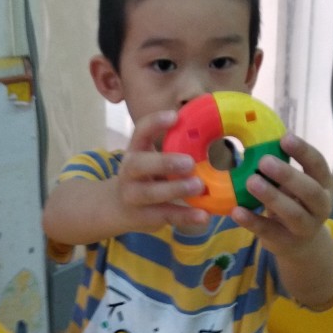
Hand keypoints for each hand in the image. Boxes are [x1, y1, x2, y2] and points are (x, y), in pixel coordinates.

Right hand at [111, 110, 210, 232]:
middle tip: (190, 162)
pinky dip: (185, 216)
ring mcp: (134, 195)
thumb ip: (172, 149)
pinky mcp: (144, 216)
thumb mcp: (151, 159)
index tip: (175, 116)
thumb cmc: (146, 176)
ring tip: (199, 186)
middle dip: (164, 162)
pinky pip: (166, 216)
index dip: (155, 123)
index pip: (140, 132)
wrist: (119, 208)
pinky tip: (204, 215)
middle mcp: (129, 172)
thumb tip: (213, 133)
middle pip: (139, 164)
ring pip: (151, 193)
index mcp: (135, 151)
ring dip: (176, 189)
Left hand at [230, 132, 332, 256]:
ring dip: (271, 196)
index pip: (318, 165)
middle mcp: (321, 207)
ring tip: (251, 181)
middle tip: (264, 161)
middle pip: (310, 190)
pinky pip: (268, 231)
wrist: (302, 245)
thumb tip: (256, 136)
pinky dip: (252, 221)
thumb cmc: (295, 203)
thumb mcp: (296, 185)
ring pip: (292, 213)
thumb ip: (282, 167)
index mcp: (325, 185)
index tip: (285, 138)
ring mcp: (306, 228)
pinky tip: (236, 211)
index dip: (303, 151)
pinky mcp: (286, 242)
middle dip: (288, 175)